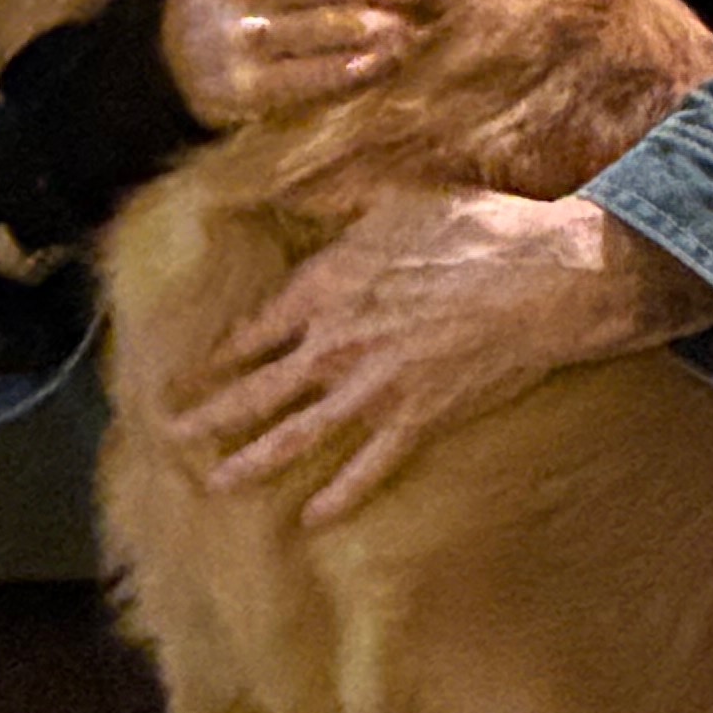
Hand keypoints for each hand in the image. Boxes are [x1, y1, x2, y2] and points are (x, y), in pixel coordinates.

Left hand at [167, 189, 712, 523]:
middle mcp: (335, 344)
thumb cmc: (476, 229)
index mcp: (325, 287)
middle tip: (171, 434)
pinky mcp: (416, 419)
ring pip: (296, 436)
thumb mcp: (396, 199)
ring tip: (214, 484)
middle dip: (209, 416)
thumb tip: (305, 192)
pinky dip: (339, 497)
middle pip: (257, 390)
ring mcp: (372, 388)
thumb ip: (343, 206)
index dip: (222, 354)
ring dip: (251, 463)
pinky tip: (313, 520)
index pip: (256, 329)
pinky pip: (368, 469)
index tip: (195, 372)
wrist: (542, 280)